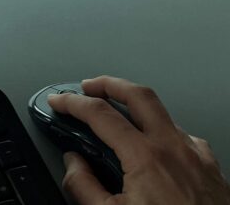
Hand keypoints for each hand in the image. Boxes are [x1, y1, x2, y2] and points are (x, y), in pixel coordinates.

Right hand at [49, 76, 229, 204]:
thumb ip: (84, 187)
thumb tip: (72, 164)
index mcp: (145, 158)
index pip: (100, 113)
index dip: (73, 103)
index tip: (60, 102)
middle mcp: (174, 149)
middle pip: (137, 95)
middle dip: (108, 84)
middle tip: (88, 86)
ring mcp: (196, 156)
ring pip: (163, 113)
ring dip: (135, 107)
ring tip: (118, 114)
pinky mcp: (211, 168)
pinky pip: (183, 136)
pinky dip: (162, 132)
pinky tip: (154, 145)